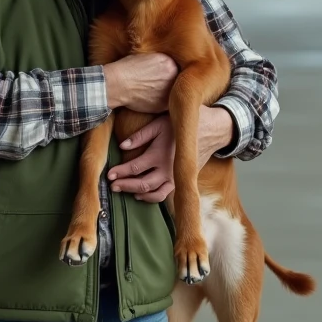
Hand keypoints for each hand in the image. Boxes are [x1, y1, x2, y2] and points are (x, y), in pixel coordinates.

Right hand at [103, 53, 177, 113]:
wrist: (117, 84)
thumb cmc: (126, 68)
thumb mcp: (145, 56)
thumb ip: (158, 60)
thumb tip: (161, 64)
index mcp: (169, 61)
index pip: (175, 67)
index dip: (168, 72)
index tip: (162, 75)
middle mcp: (173, 75)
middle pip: (176, 79)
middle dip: (169, 81)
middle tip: (157, 84)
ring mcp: (169, 91)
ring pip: (172, 92)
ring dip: (166, 93)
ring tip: (153, 92)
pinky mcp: (163, 105)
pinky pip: (167, 105)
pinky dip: (161, 103)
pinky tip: (151, 100)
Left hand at [107, 107, 234, 202]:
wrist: (212, 129)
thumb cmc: (183, 124)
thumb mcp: (160, 123)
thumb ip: (141, 135)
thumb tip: (122, 145)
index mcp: (160, 153)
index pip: (135, 167)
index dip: (121, 172)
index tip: (109, 174)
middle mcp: (167, 169)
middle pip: (142, 183)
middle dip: (125, 185)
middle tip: (112, 186)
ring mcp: (175, 176)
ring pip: (153, 193)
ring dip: (137, 193)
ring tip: (124, 191)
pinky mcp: (181, 179)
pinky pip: (165, 194)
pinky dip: (152, 197)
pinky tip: (141, 195)